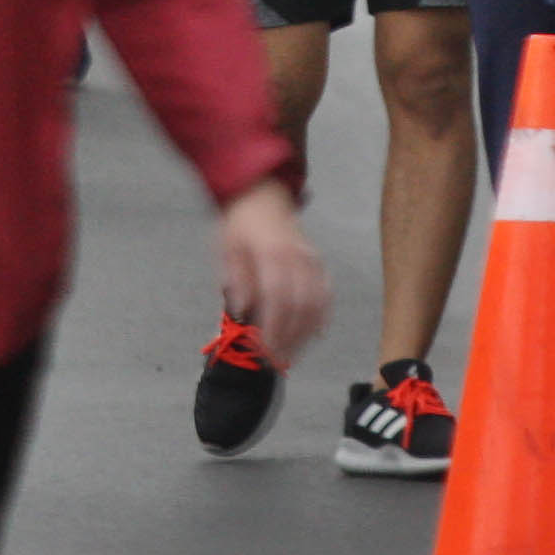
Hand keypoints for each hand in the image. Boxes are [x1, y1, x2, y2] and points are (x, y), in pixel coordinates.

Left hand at [215, 181, 328, 361]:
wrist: (260, 193)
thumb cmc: (239, 223)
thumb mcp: (227, 247)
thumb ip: (236, 279)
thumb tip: (241, 311)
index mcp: (272, 254)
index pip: (277, 299)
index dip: (273, 327)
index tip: (264, 350)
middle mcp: (297, 257)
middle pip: (300, 306)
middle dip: (290, 338)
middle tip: (276, 360)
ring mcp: (312, 259)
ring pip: (317, 303)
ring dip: (305, 333)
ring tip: (292, 354)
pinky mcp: (318, 261)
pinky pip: (327, 293)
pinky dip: (323, 316)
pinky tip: (314, 334)